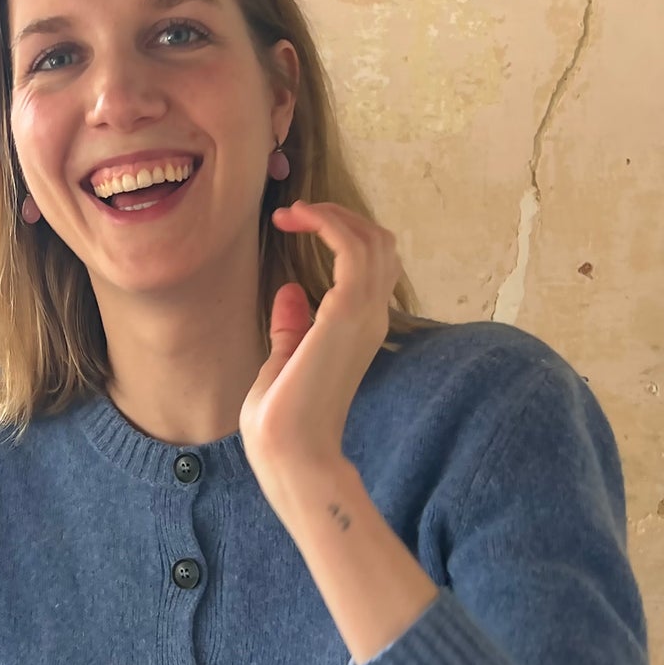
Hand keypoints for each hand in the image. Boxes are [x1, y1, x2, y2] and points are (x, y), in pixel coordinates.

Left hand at [240, 201, 398, 534]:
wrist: (289, 453)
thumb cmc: (283, 422)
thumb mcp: (284, 362)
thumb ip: (291, 327)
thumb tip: (290, 290)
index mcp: (359, 330)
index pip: (370, 265)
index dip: (340, 234)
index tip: (295, 222)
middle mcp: (370, 319)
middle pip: (379, 244)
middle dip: (340, 216)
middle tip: (296, 212)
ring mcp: (363, 316)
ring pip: (372, 239)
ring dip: (332, 215)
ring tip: (294, 211)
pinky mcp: (346, 314)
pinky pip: (353, 248)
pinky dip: (329, 222)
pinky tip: (299, 218)